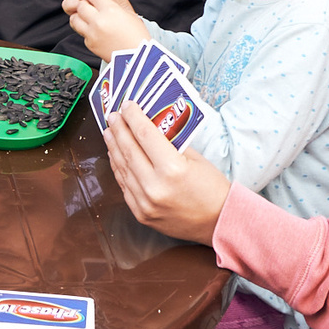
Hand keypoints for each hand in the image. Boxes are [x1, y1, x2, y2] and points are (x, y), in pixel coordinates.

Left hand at [61, 0, 147, 58]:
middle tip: (90, 7)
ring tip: (87, 18)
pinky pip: (80, 32)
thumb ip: (114, 2)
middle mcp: (99, 20)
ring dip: (80, 16)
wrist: (136, 57)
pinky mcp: (89, 43)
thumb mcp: (130, 13)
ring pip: (75, 18)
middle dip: (84, 4)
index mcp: (111, 10)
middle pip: (81, 5)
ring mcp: (92, 33)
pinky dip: (84, 29)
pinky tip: (93, 30)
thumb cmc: (137, 36)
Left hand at [105, 104, 233, 242]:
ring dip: (113, 148)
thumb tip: (149, 128)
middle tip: (113, 116)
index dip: (133, 117)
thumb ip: (170, 144)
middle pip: (129, 150)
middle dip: (119, 130)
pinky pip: (124, 186)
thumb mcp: (196, 158)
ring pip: (122, 169)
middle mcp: (155, 187)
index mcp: (172, 169)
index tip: (127, 106)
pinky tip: (116, 156)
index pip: (145, 135)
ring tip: (109, 133)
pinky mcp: (140, 214)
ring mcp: (145, 203)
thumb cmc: (212, 190)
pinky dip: (119, 169)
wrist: (219, 223)